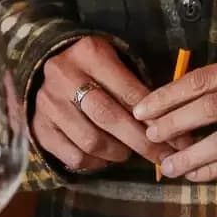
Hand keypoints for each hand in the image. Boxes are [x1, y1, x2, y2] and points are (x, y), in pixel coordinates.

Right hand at [34, 37, 159, 173]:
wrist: (46, 64)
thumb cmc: (92, 65)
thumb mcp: (114, 61)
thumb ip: (136, 88)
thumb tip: (171, 126)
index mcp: (89, 54)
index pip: (128, 91)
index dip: (156, 119)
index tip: (179, 140)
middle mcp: (65, 76)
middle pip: (109, 118)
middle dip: (142, 142)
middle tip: (163, 156)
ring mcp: (48, 103)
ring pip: (91, 141)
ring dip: (118, 153)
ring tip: (129, 152)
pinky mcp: (38, 127)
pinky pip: (73, 156)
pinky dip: (95, 163)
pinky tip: (105, 157)